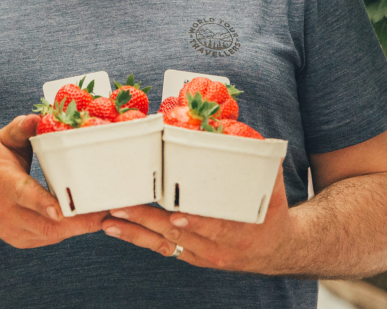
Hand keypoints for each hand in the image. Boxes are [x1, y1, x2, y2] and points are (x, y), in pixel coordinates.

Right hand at [0, 114, 107, 248]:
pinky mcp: (20, 240)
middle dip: (76, 221)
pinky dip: (70, 231)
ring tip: (104, 215)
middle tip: (105, 211)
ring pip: (50, 235)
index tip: (62, 208)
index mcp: (2, 181)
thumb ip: (21, 128)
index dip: (42, 202)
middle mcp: (5, 211)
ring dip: (78, 228)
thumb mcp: (3, 139)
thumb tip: (37, 118)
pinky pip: (49, 239)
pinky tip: (88, 220)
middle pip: (44, 224)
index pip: (23, 194)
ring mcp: (12, 230)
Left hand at [99, 160, 292, 273]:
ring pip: (164, 244)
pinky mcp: (189, 256)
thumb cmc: (270, 213)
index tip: (177, 217)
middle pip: (179, 236)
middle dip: (149, 222)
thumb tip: (243, 129)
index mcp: (240, 231)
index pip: (216, 228)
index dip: (197, 223)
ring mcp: (200, 255)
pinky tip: (116, 228)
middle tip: (123, 208)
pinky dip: (137, 238)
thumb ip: (260, 161)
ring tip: (110, 218)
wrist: (275, 249)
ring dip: (136, 231)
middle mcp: (217, 248)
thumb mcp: (271, 188)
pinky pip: (160, 248)